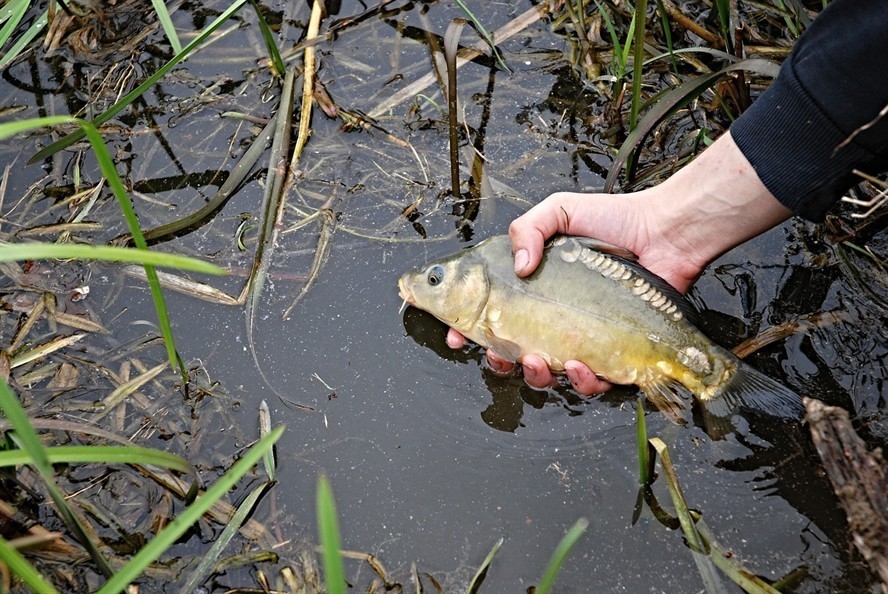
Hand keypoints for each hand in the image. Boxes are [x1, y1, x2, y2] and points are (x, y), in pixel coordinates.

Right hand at [448, 131, 791, 394]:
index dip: (469, 331)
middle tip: (498, 354)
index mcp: (534, 290)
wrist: (666, 233)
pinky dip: (582, 381)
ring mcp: (582, 338)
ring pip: (548, 375)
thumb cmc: (615, 220)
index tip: (456, 336)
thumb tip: (519, 268)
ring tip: (537, 362)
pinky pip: (592, 382)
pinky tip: (581, 365)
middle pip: (513, 355)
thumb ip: (528, 228)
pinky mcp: (613, 354)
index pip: (491, 316)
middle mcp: (555, 319)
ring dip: (535, 376)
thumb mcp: (561, 211)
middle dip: (499, 362)